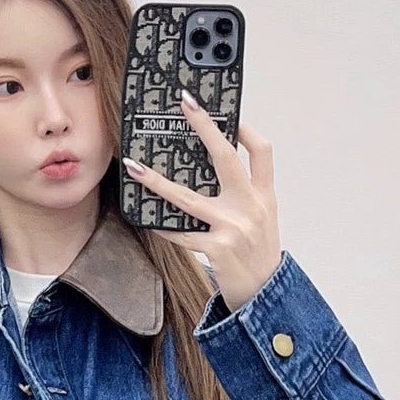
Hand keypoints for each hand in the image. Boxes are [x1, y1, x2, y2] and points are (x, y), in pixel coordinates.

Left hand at [122, 89, 282, 314]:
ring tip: (134, 166)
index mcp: (265, 197)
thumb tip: (210, 170)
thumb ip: (244, 195)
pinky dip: (162, 227)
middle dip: (205, 127)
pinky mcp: (216, 250)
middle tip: (186, 104)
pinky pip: (180, 233)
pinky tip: (145, 218)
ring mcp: (233, 228)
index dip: (245, 130)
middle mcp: (251, 208)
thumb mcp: (262, 220)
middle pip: (226, 158)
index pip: (262, 152)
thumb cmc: (257, 255)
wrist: (264, 295)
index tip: (228, 114)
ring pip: (187, 198)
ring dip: (156, 182)